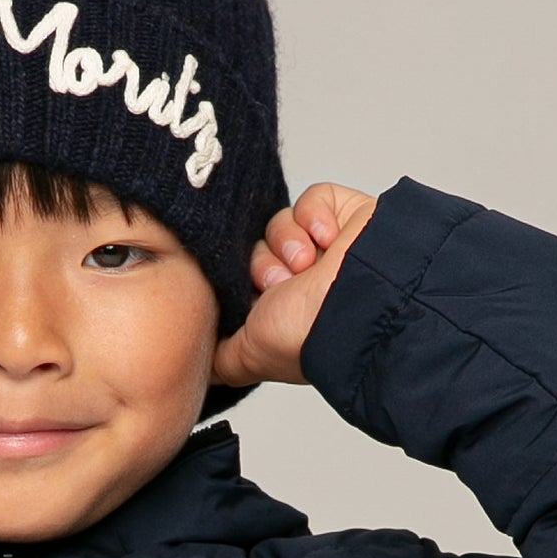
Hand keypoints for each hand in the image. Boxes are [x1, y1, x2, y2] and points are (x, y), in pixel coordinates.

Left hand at [211, 182, 378, 387]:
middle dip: (263, 265)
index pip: (242, 278)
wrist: (358, 305)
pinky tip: (328, 239)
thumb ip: (219, 358)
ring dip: (287, 243)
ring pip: (279, 223)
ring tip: (305, 265)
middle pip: (255, 248)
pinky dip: (314, 215)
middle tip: (280, 283)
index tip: (250, 297)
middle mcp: (303, 279)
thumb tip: (198, 360)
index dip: (239, 282)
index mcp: (281, 308)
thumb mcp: (246, 356)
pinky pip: (313, 197)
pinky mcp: (347, 215)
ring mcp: (326, 248)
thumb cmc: (307, 336)